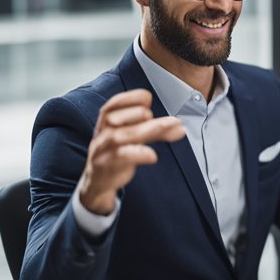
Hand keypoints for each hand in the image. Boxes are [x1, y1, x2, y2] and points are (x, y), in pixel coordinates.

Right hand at [78, 89, 185, 214]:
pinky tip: (152, 155)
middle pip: (118, 118)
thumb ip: (156, 131)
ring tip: (167, 126)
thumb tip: (180, 127)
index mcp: (107, 120)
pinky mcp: (107, 165)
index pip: (115, 103)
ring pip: (121, 136)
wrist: (99, 180)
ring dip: (146, 129)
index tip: (147, 98)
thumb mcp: (137, 138)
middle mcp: (103, 132)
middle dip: (137, 113)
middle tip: (154, 113)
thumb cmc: (118, 153)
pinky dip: (137, 153)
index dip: (131, 98)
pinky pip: (120, 157)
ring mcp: (103, 149)